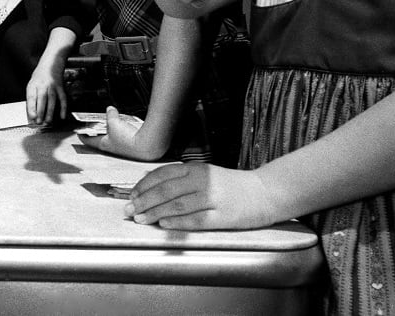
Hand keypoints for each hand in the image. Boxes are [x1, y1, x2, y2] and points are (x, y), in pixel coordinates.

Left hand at [26, 61, 66, 124]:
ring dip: (50, 112)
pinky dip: (63, 108)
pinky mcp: (61, 88)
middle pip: (42, 99)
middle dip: (41, 112)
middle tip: (39, 122)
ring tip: (48, 121)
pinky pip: (63, 99)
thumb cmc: (39, 77)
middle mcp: (43, 84)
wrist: (51, 63)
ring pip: (52, 100)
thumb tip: (31, 114)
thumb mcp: (32, 85)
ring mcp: (53, 86)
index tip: (32, 117)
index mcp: (33, 84)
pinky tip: (62, 116)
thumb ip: (31, 98)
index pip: (31, 97)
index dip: (32, 108)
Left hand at [78, 106, 166, 161]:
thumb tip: (110, 109)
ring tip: (109, 117)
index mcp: (103, 144)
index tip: (78, 131)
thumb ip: (110, 115)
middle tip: (95, 120)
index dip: (82, 134)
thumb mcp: (114, 123)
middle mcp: (111, 146)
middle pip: (100, 136)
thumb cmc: (128, 139)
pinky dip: (121, 126)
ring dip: (110, 126)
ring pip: (112, 134)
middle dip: (97, 128)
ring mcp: (121, 145)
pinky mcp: (130, 142)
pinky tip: (123, 120)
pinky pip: (122, 133)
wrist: (147, 145)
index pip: (88, 140)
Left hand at [124, 162, 279, 230]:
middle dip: (143, 201)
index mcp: (196, 169)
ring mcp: (213, 198)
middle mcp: (203, 181)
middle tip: (129, 211)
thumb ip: (182, 179)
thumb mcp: (206, 174)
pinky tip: (164, 225)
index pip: (162, 175)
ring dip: (155, 213)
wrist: (266, 193)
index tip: (131, 195)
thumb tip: (150, 185)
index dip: (143, 186)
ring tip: (140, 219)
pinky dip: (177, 223)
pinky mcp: (222, 216)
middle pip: (165, 191)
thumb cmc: (232, 185)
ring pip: (176, 206)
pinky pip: (195, 220)